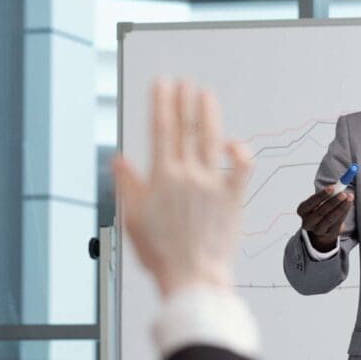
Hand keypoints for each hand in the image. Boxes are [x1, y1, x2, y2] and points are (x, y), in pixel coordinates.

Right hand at [113, 80, 250, 296]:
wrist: (193, 277)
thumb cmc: (162, 255)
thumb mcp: (132, 220)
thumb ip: (128, 186)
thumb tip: (119, 160)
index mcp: (162, 178)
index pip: (161, 130)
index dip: (161, 102)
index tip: (162, 84)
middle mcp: (188, 176)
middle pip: (186, 128)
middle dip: (183, 100)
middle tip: (182, 82)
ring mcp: (213, 184)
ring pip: (211, 139)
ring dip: (208, 114)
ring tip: (205, 94)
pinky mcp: (232, 197)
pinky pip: (241, 167)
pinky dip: (239, 151)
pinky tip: (232, 141)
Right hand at [296, 186, 353, 251]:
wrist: (322, 225)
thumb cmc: (320, 207)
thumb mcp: (320, 200)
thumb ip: (328, 193)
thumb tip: (340, 185)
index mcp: (302, 210)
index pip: (311, 202)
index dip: (322, 195)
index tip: (332, 188)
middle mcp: (307, 222)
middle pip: (321, 212)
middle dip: (333, 201)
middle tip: (343, 193)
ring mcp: (317, 230)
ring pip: (330, 218)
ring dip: (341, 207)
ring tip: (349, 197)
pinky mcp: (329, 234)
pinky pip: (338, 223)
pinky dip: (344, 212)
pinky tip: (348, 204)